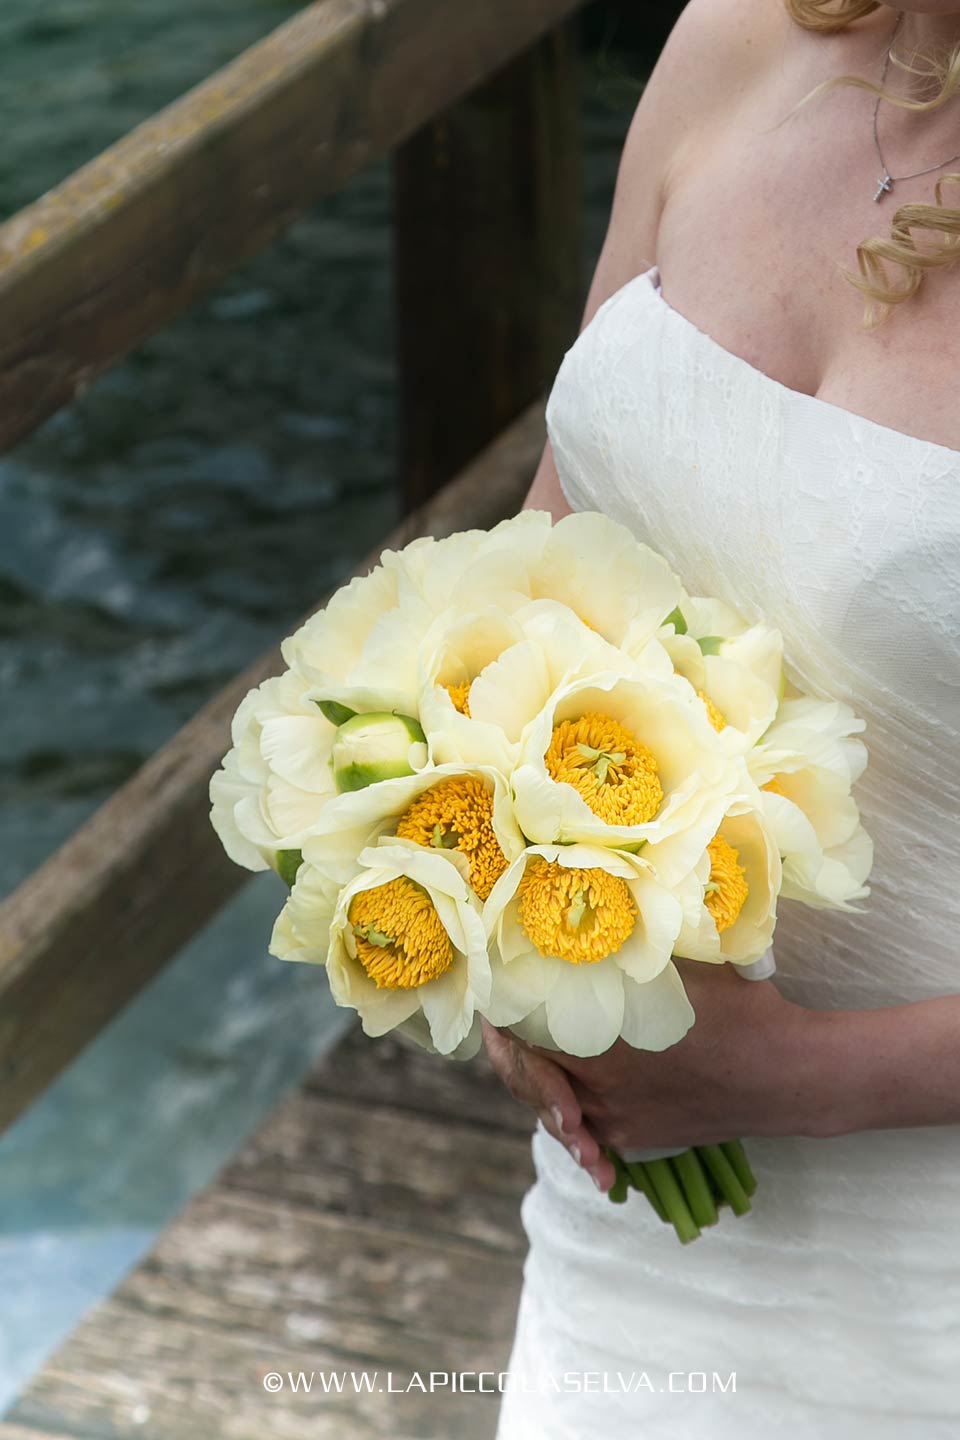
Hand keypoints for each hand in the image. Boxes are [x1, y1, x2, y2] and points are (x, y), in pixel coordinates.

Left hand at [482, 958, 829, 1191]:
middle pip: (523, 1068)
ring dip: (539, 1077)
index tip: (494, 980)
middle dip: (510, 1043)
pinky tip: (571, 1110)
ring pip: (549, 1099)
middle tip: (501, 1017)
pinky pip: (582, 1126)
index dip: (499, 1003)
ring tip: (531, 1053)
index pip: (516, 1026)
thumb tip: (589, 891)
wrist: (788, 1074)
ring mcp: (611, 1118)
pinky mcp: (631, 1138)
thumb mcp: (681, 959)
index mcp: (598, 1037)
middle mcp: (594, 1085)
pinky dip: (572, 1114)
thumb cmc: (738, 1004)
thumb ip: (631, 937)